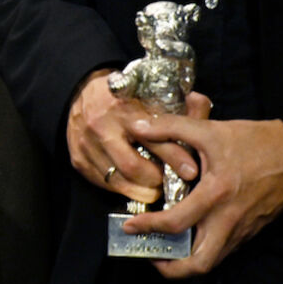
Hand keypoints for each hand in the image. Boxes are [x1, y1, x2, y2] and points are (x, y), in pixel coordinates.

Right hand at [66, 70, 207, 203]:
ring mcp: (87, 146)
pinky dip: (122, 187)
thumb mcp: (150, 96)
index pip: (155, 139)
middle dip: (155, 181)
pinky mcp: (79, 160)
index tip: (192, 172)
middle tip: (168, 183)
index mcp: (125, 111)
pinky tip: (133, 183)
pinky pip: (104, 183)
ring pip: (118, 180)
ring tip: (153, 187)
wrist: (81, 93)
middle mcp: (103, 128)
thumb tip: (204, 108)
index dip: (176, 158)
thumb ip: (179, 106)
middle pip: (133, 167)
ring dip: (140, 190)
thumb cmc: (124, 98)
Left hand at [123, 114, 282, 278]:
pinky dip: (202, 250)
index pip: (176, 223)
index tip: (129, 226)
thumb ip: (169, 127)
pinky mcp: (251, 231)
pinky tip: (188, 237)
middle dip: (170, 268)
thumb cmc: (254, 141)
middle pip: (199, 263)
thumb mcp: (209, 129)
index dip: (148, 227)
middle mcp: (229, 219)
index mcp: (216, 195)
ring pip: (212, 261)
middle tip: (148, 254)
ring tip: (163, 250)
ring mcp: (242, 229)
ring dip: (185, 262)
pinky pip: (224, 250)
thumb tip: (136, 125)